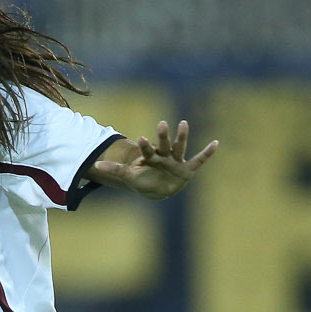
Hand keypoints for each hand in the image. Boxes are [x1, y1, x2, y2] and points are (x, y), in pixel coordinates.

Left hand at [92, 120, 217, 199]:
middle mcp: (164, 157)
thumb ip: (115, 170)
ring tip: (184, 123)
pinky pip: (198, 161)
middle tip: (161, 124)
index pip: (147, 151)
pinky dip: (207, 153)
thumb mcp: (129, 176)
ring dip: (181, 137)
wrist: (158, 188)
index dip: (145, 146)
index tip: (141, 138)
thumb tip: (95, 167)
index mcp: (150, 158)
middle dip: (162, 136)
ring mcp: (176, 162)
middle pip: (163, 145)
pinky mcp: (187, 169)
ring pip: (179, 148)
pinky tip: (216, 143)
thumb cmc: (144, 180)